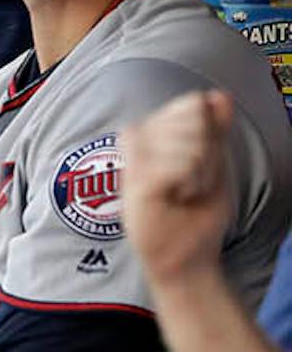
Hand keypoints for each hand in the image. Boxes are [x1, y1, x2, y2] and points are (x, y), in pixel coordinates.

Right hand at [122, 90, 236, 294]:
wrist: (185, 256)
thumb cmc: (197, 213)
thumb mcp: (214, 164)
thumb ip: (215, 128)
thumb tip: (219, 95)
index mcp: (154, 136)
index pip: (186, 105)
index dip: (206, 129)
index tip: (203, 160)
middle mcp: (138, 146)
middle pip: (187, 120)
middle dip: (206, 151)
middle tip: (195, 180)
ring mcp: (133, 164)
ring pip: (185, 143)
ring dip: (200, 169)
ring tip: (187, 190)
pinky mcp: (135, 185)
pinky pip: (175, 165)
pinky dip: (190, 181)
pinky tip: (179, 196)